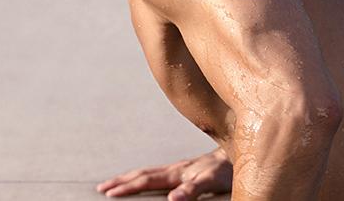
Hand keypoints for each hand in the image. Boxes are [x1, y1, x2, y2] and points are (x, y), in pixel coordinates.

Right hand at [96, 148, 232, 200]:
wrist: (242, 149)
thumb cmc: (228, 170)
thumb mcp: (210, 182)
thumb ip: (192, 190)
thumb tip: (171, 199)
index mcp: (177, 173)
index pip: (145, 181)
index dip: (126, 188)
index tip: (107, 193)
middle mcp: (176, 169)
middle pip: (142, 175)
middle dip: (121, 181)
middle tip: (101, 188)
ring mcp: (181, 168)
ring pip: (149, 172)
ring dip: (130, 178)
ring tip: (115, 182)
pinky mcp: (187, 169)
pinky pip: (159, 173)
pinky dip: (145, 176)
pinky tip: (147, 179)